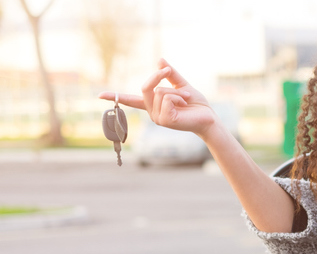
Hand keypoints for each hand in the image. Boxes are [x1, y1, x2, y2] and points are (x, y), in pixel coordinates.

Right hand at [98, 59, 217, 135]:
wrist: (208, 116)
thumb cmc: (195, 104)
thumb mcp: (182, 85)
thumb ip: (170, 74)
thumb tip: (159, 60)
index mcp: (153, 104)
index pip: (131, 100)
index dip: (115, 96)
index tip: (99, 95)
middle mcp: (152, 112)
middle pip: (145, 87)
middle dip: (159, 76)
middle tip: (169, 72)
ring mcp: (157, 118)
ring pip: (159, 92)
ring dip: (176, 92)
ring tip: (186, 100)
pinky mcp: (165, 121)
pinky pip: (166, 99)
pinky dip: (178, 97)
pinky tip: (185, 105)